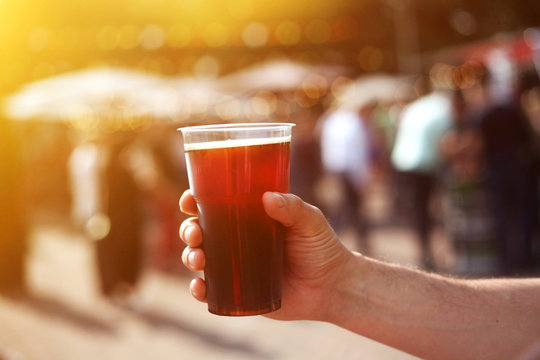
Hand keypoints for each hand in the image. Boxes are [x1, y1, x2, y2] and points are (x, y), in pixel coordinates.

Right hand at [179, 189, 354, 320]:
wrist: (332, 286)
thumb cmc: (322, 247)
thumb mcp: (310, 222)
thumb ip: (293, 208)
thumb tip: (267, 197)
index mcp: (249, 217)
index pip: (215, 205)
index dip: (195, 201)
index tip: (188, 200)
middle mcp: (237, 240)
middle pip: (200, 231)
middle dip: (189, 230)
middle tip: (195, 234)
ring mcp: (236, 266)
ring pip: (200, 259)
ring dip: (190, 257)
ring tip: (198, 260)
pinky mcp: (238, 291)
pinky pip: (211, 290)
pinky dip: (199, 289)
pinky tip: (199, 287)